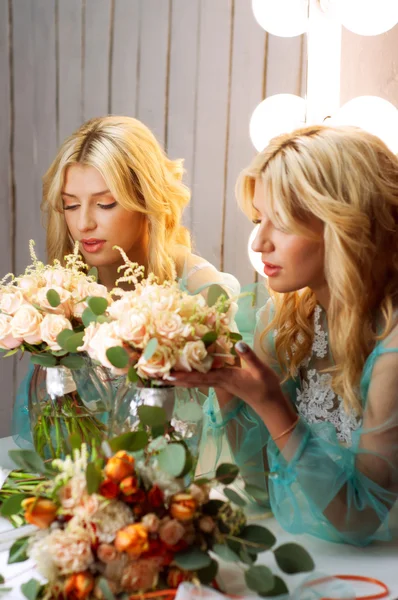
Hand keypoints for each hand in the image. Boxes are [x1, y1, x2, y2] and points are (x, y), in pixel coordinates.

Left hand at [171, 341, 285, 413]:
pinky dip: (193, 377)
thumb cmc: (266, 386)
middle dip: (176, 379)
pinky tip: (188, 374)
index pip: (200, 377)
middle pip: (193, 381)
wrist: (270, 403)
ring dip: (182, 379)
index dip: (183, 376)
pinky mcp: (224, 383)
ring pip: (197, 381)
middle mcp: (219, 381)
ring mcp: (220, 383)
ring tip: (167, 376)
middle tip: (158, 376)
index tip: (167, 375)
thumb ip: (248, 356)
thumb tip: (237, 342)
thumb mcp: (260, 369)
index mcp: (225, 378)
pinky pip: (204, 379)